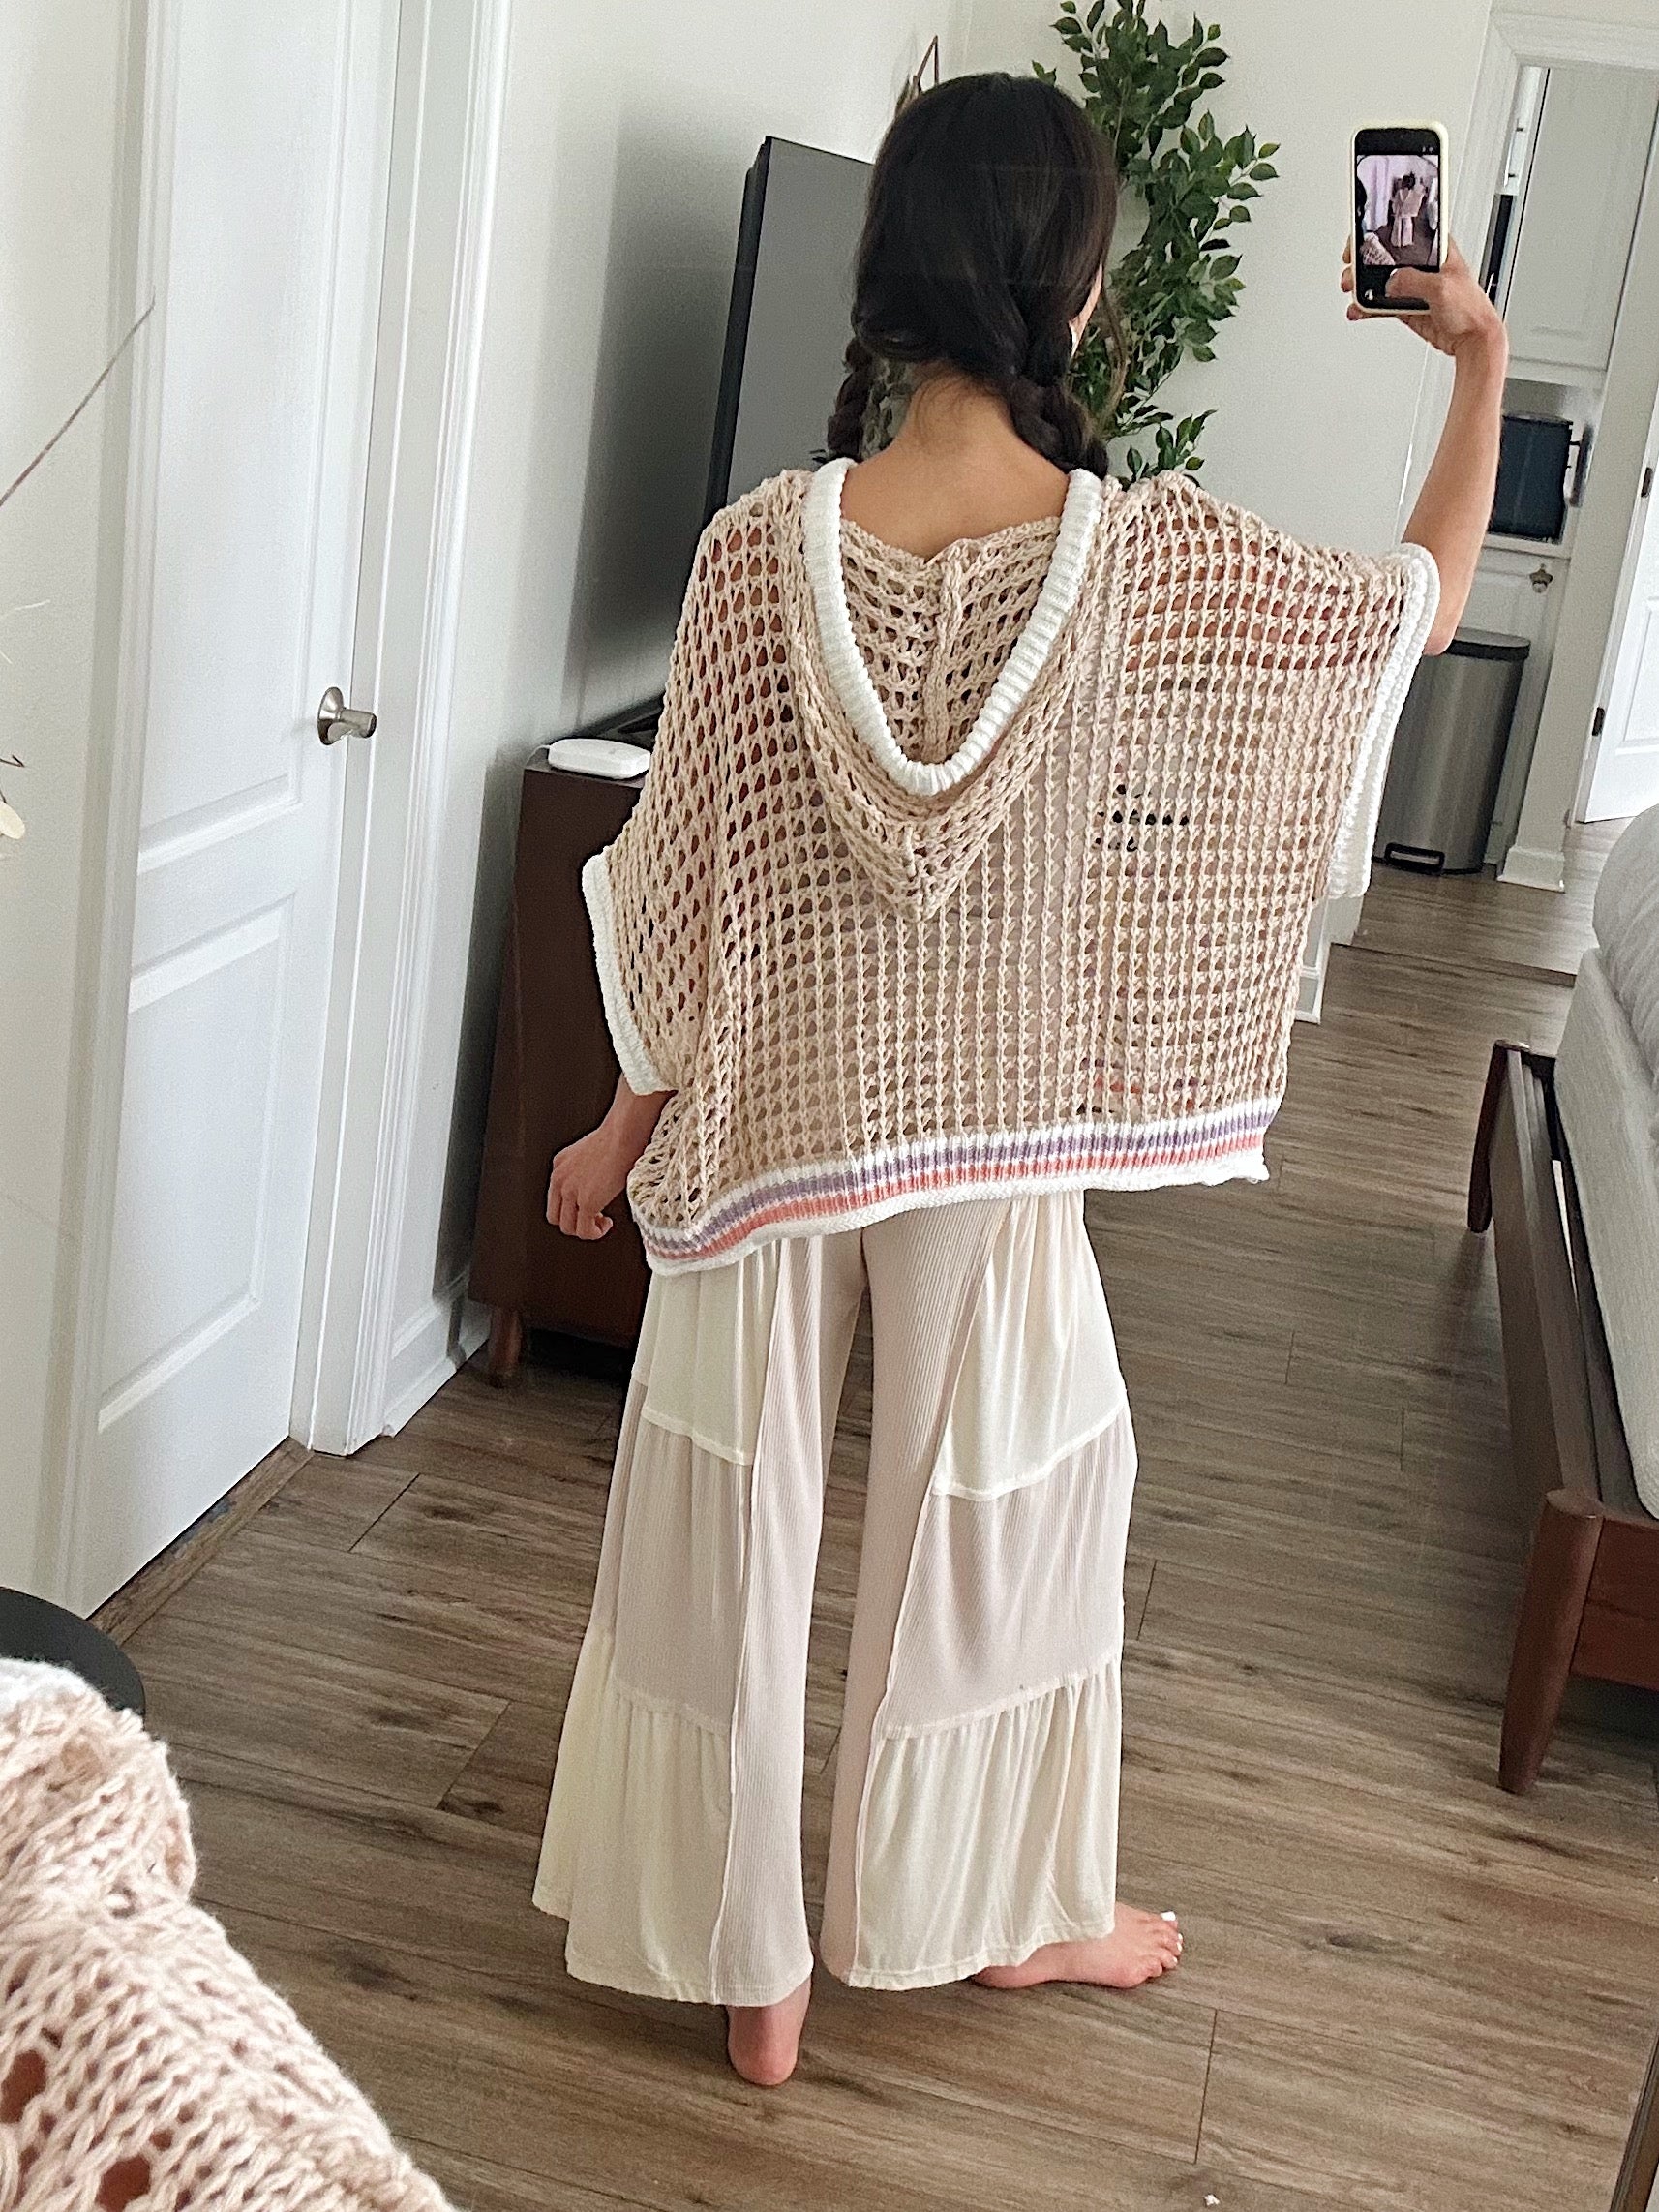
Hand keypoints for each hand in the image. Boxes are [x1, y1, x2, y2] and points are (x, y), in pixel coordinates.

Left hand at [546, 1122, 633, 1239]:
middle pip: (555, 1217)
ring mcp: (570, 1192)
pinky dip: (595, 1233)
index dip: (571, 1208)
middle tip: (593, 1218)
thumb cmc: (617, 1138)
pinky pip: (584, 1231)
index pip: (555, 1199)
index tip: (588, 1207)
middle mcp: (559, 1179)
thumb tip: (598, 1184)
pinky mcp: (586, 1202)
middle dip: (574, 1222)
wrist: (622, 1135)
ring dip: (585, 1230)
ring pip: (568, 1228)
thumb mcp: (590, 1152)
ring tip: (602, 1222)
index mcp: (559, 1166)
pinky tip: (606, 1224)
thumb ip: (586, 1170)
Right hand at [1341, 238, 1506, 365]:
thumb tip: (1391, 280)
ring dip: (1363, 286)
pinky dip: (1367, 307)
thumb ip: (1414, 281)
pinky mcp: (1407, 307)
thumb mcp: (1442, 287)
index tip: (1364, 235)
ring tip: (1351, 288)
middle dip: (1365, 260)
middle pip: (1387, 257)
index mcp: (1437, 250)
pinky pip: (1381, 304)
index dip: (1384, 230)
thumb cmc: (1471, 309)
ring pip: (1381, 281)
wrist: (1472, 340)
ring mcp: (1414, 287)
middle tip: (1352, 265)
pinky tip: (1358, 309)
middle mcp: (1423, 266)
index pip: (1407, 232)